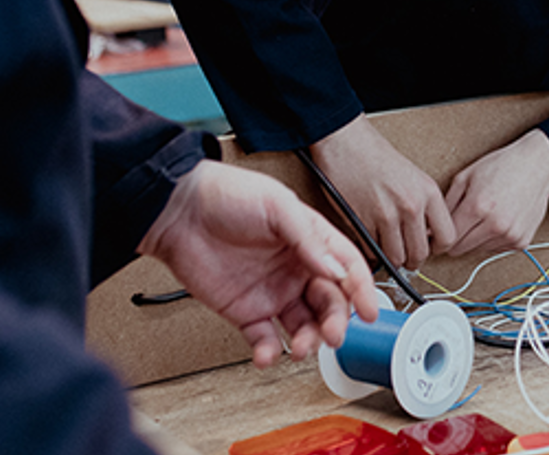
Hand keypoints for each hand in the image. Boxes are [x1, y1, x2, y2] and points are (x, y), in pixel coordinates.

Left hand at [138, 160, 377, 368]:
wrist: (177, 212)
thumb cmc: (227, 195)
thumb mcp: (277, 205)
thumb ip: (309, 238)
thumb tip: (335, 268)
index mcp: (310, 240)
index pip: (346, 267)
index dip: (362, 289)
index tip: (371, 311)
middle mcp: (296, 268)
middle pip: (329, 302)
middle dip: (336, 321)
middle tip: (333, 335)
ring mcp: (271, 291)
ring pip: (302, 325)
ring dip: (308, 341)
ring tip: (301, 347)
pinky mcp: (244, 311)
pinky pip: (264, 338)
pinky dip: (269, 352)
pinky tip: (268, 354)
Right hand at [312, 113, 457, 269]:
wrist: (346, 142)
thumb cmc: (375, 156)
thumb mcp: (413, 177)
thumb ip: (423, 206)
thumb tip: (426, 237)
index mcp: (429, 192)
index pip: (448, 237)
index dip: (437, 247)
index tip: (428, 246)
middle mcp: (412, 205)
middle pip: (420, 254)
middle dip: (412, 258)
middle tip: (404, 251)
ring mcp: (387, 215)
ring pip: (396, 258)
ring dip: (390, 257)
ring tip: (386, 246)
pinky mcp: (363, 222)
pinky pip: (372, 252)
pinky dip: (370, 250)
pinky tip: (370, 237)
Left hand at [443, 129, 548, 256]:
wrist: (537, 165)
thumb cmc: (503, 166)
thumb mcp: (466, 176)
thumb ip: (446, 204)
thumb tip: (430, 227)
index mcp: (478, 206)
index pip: (448, 238)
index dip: (438, 237)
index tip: (436, 234)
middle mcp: (496, 225)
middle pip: (460, 249)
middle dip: (455, 239)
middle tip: (460, 222)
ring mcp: (510, 235)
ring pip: (477, 251)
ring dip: (474, 239)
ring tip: (483, 216)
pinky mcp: (521, 241)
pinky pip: (495, 249)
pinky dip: (492, 239)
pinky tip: (496, 220)